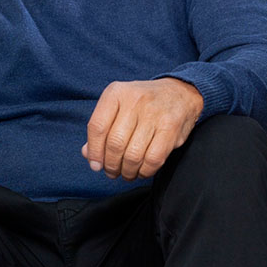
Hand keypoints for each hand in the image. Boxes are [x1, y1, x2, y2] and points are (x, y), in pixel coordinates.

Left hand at [81, 78, 203, 180]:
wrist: (179, 93)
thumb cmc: (142, 104)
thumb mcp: (118, 106)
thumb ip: (101, 128)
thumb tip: (87, 154)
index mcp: (115, 93)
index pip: (97, 127)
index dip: (94, 151)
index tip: (95, 165)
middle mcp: (134, 100)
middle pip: (115, 143)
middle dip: (111, 164)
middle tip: (112, 172)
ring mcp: (154, 114)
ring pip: (133, 154)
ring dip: (127, 171)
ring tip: (126, 173)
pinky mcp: (171, 128)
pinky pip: (153, 159)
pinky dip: (145, 171)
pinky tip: (142, 171)